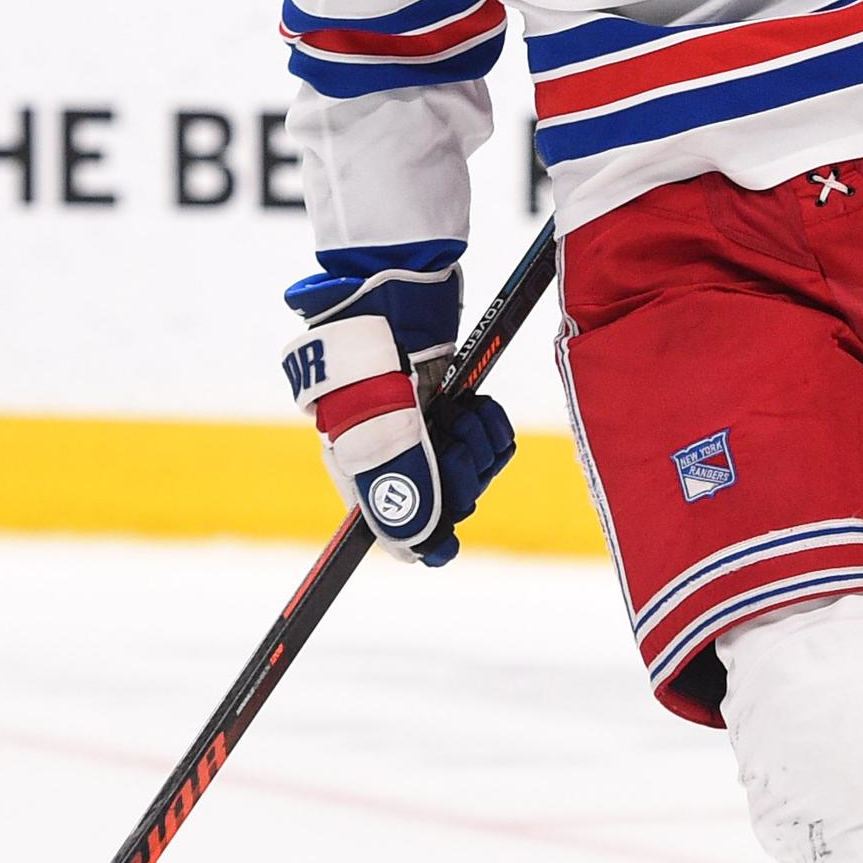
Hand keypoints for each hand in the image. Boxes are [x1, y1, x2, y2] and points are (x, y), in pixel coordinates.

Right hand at [284, 315, 514, 565]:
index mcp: (367, 478)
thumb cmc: (373, 375)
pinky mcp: (462, 410)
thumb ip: (402, 498)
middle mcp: (401, 461)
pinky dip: (492, 425)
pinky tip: (476, 405)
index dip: (431, 538)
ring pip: (478, 470)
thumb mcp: (380, 442)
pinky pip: (495, 441)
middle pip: (452, 502)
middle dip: (459, 472)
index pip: (405, 534)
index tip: (448, 540)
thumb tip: (423, 552)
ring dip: (476, 442)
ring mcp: (433, 434)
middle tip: (446, 441)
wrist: (393, 310)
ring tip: (456, 412)